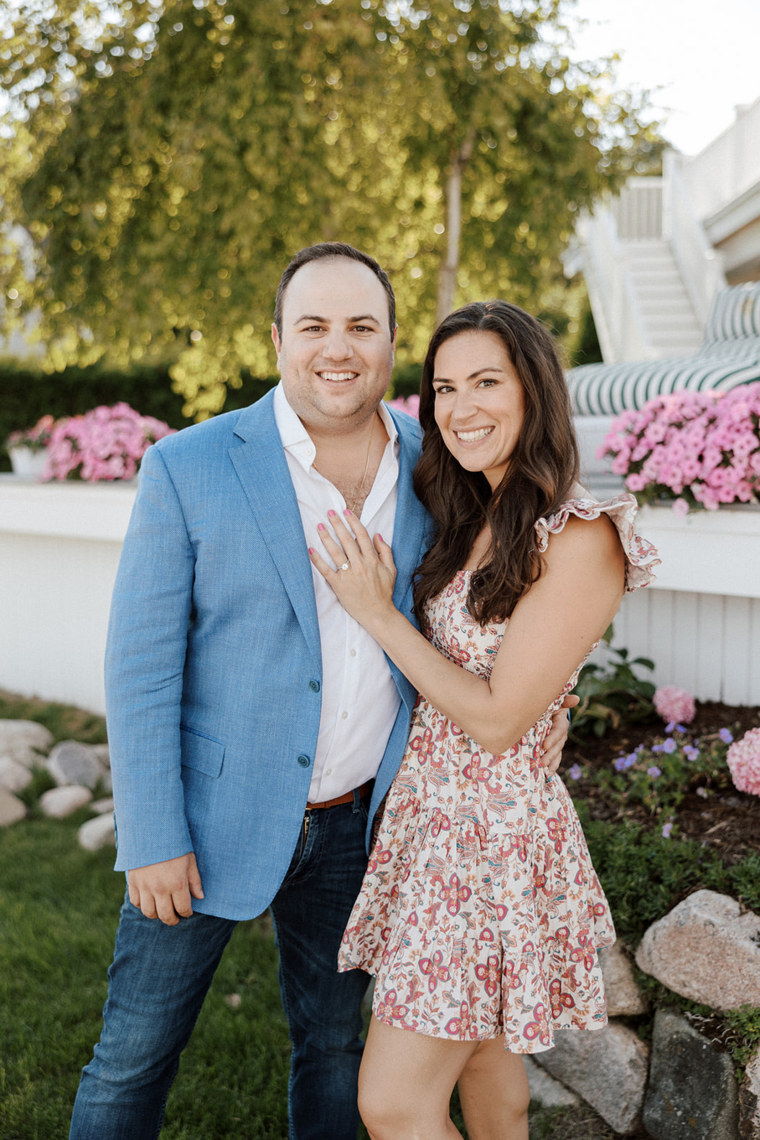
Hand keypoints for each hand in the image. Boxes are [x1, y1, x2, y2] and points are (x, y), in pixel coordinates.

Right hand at [127, 852, 203, 925]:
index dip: (187, 913)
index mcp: (177, 883)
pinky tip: (149, 900)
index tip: (187, 911)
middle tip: (176, 917)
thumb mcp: (190, 860)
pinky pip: (136, 902)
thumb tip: (200, 897)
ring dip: (157, 914)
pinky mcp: (133, 882)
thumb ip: (194, 881)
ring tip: (162, 910)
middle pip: (165, 915)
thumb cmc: (174, 845)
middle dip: (172, 919)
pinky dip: (142, 905)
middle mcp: (160, 888)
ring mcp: (145, 886)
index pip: (183, 909)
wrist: (152, 830)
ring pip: (149, 912)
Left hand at [308, 509, 396, 628]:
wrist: (378, 614)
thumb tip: (377, 535)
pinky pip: (326, 570)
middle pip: (346, 540)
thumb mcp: (391, 570)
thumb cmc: (384, 592)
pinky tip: (310, 549)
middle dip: (337, 524)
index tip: (346, 511)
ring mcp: (348, 575)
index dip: (353, 522)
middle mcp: (360, 565)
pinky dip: (317, 559)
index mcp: (372, 560)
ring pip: (335, 552)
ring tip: (319, 526)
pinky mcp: (339, 585)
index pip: (361, 535)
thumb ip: (385, 551)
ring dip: (326, 537)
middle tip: (329, 513)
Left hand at [542, 694, 578, 775]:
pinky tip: (547, 774)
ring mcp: (559, 742)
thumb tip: (576, 699)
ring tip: (544, 770)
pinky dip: (552, 766)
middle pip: (558, 745)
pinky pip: (555, 758)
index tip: (544, 746)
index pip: (559, 731)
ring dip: (551, 762)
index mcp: (561, 722)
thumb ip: (563, 701)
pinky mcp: (554, 748)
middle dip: (550, 754)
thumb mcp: (554, 701)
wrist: (548, 710)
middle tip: (541, 762)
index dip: (553, 738)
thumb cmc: (549, 705)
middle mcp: (562, 734)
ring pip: (557, 754)